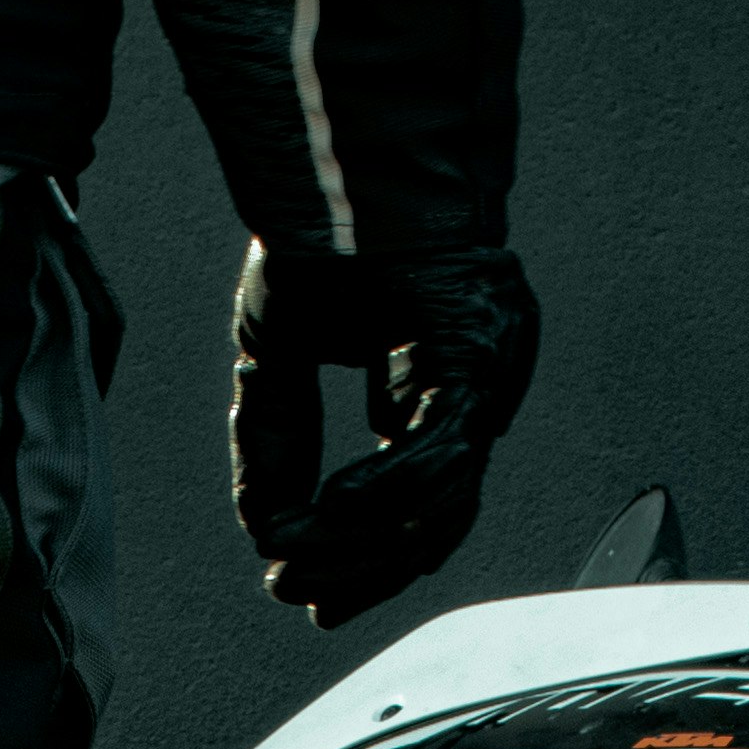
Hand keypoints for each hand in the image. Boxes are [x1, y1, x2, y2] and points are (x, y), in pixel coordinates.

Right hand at [226, 240, 538, 628]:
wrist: (342, 154)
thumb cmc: (324, 229)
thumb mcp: (276, 350)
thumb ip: (271, 436)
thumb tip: (262, 523)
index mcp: (435, 388)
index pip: (416, 504)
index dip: (364, 560)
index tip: (309, 592)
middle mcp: (472, 390)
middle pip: (435, 522)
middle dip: (362, 571)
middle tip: (301, 595)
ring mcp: (486, 373)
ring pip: (443, 500)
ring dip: (365, 542)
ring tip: (300, 556)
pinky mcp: (479, 349)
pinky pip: (443, 444)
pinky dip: (389, 486)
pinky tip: (335, 510)